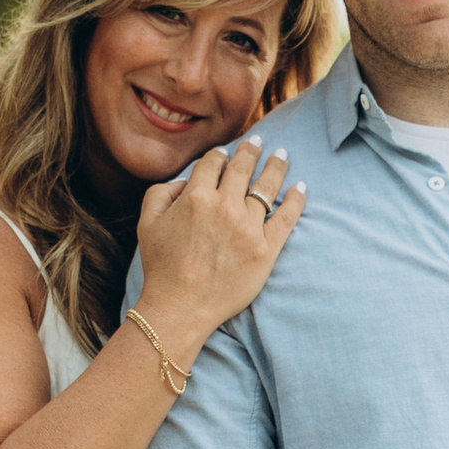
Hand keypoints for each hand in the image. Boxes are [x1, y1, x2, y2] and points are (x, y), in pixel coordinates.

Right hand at [130, 142, 305, 358]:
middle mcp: (225, 206)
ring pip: (267, 187)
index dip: (220, 155)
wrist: (181, 307)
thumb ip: (160, 193)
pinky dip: (296, 200)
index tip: (226, 152)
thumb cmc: (161, 268)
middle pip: (243, 168)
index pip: (214, 163)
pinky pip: (286, 217)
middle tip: (258, 141)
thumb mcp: (147, 223)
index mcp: (196, 196)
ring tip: (282, 155)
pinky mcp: (266, 249)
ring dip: (276, 167)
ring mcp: (248, 227)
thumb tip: (183, 181)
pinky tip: (301, 187)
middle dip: (251, 151)